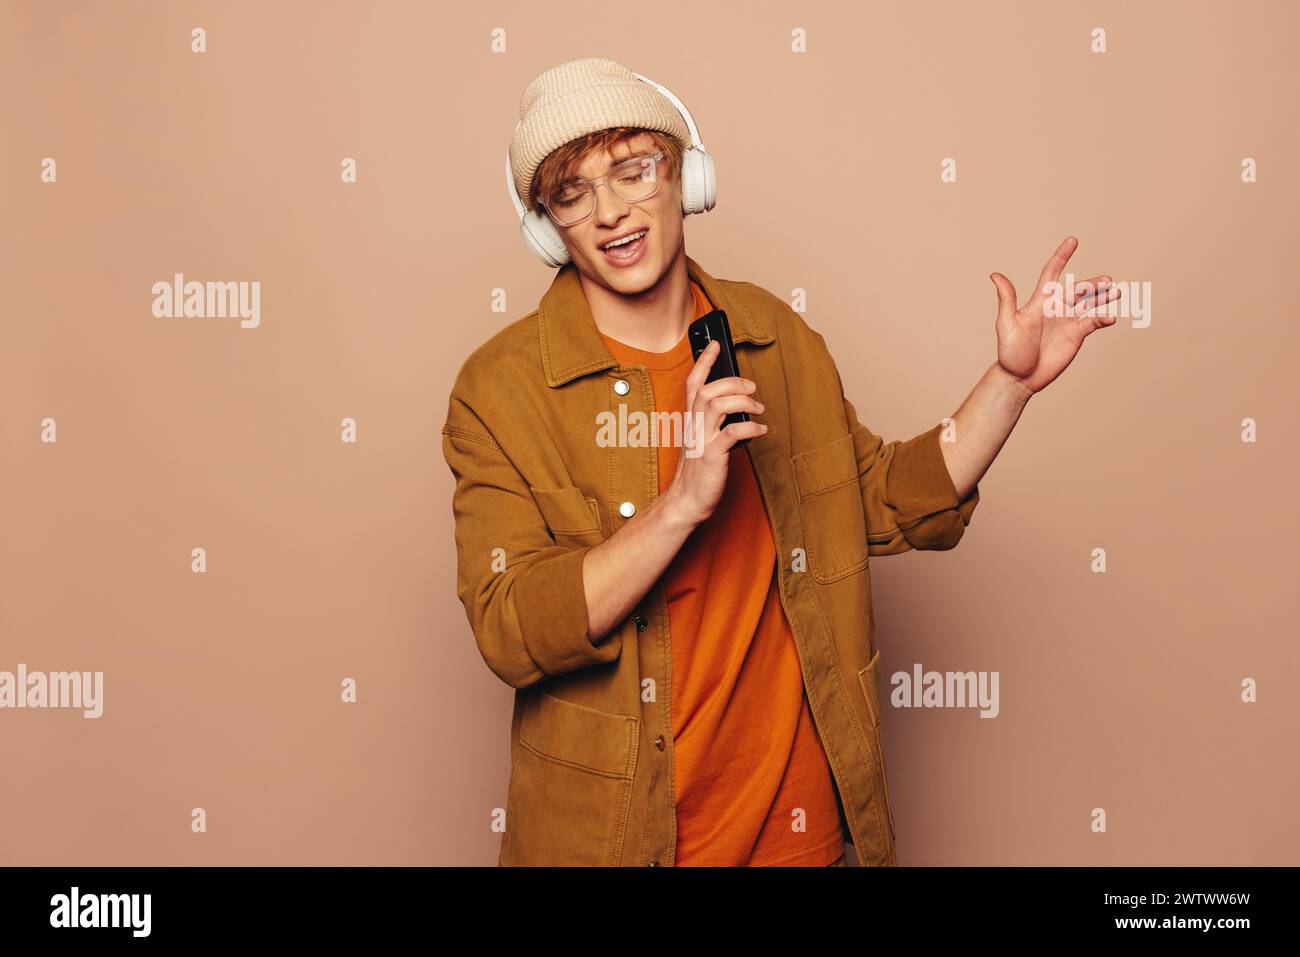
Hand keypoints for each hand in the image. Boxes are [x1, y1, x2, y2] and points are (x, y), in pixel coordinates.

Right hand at [663, 340, 767, 526]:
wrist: (687, 500)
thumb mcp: (703, 440)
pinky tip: (760, 430)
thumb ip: (714, 422)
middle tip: (751, 387)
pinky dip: (750, 428)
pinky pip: (732, 433)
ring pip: (716, 405)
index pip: (693, 383)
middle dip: (732, 382)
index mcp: (690, 420)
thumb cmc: (698, 471)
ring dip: (742, 401)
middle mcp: (693, 426)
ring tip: (759, 409)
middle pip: (708, 390)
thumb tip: (739, 406)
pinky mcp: (712, 456)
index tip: (716, 344)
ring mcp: (702, 440)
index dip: (704, 361)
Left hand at [990, 236, 1120, 395]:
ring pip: (1090, 303)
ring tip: (1116, 291)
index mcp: (1040, 301)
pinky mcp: (1076, 335)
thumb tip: (995, 274)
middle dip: (1093, 283)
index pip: (1052, 273)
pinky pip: (1093, 322)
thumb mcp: (1007, 324)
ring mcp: (1068, 321)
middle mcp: (1056, 308)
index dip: (1062, 256)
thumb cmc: (1010, 351)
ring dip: (1103, 296)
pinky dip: (1103, 318)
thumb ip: (1007, 299)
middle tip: (1107, 279)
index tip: (1073, 240)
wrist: (1020, 377)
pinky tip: (1110, 318)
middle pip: (1078, 288)